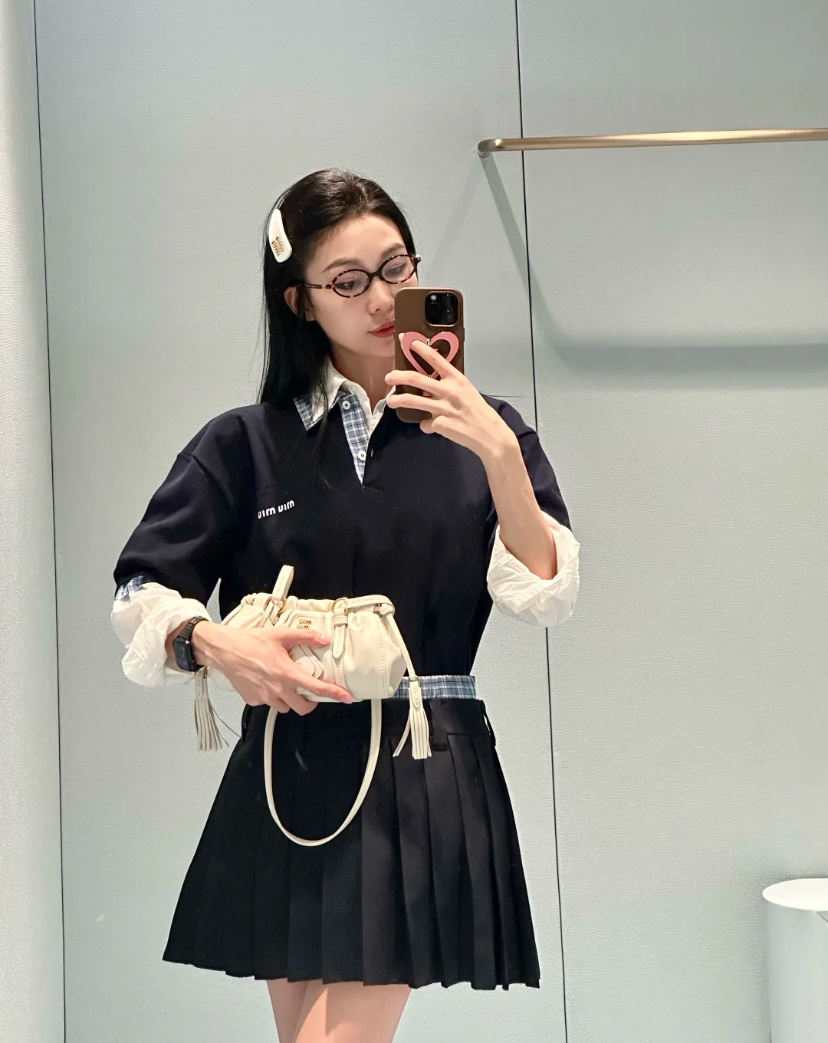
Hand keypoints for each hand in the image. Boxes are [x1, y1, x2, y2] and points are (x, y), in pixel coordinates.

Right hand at [212, 626, 354, 714]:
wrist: (225, 650)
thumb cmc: (249, 642)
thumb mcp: (281, 635)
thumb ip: (305, 637)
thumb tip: (323, 639)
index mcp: (287, 674)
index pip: (317, 689)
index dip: (335, 694)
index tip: (345, 697)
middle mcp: (278, 689)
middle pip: (303, 708)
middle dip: (309, 703)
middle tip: (307, 692)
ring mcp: (265, 697)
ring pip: (285, 708)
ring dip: (289, 700)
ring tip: (283, 684)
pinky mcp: (253, 700)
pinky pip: (268, 703)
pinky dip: (271, 696)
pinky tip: (266, 682)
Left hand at [385, 339, 516, 458]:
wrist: (489, 435)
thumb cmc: (479, 412)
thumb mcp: (467, 392)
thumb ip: (449, 386)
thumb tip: (430, 388)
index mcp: (457, 379)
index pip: (435, 358)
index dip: (420, 348)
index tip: (408, 341)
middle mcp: (449, 390)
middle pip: (416, 378)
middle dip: (398, 376)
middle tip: (389, 377)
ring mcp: (443, 408)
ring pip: (412, 401)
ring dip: (398, 400)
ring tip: (390, 401)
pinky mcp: (439, 424)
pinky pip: (425, 424)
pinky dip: (426, 426)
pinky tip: (433, 427)